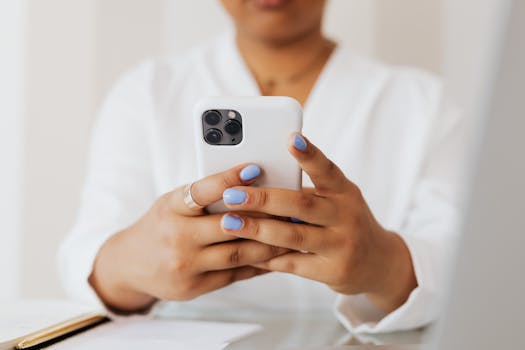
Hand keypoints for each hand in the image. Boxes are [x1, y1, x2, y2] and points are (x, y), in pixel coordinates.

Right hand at [89, 164, 285, 312]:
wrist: (130, 265)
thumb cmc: (160, 225)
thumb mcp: (172, 203)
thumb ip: (203, 197)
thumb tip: (248, 185)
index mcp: (170, 208)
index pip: (201, 191)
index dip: (228, 179)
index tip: (254, 168)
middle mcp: (176, 237)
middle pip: (228, 225)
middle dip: (264, 217)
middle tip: (291, 208)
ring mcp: (185, 266)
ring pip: (238, 253)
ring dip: (269, 244)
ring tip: (292, 233)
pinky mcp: (194, 287)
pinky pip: (235, 275)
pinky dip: (258, 264)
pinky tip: (276, 256)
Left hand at [219, 134, 416, 311]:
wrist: (379, 264)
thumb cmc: (345, 223)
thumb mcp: (337, 201)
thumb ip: (306, 193)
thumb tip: (256, 182)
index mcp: (345, 191)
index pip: (326, 169)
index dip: (309, 154)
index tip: (291, 138)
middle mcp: (346, 216)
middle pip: (301, 204)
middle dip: (263, 198)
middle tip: (231, 193)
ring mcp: (342, 245)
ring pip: (293, 235)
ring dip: (257, 228)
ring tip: (229, 222)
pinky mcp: (333, 271)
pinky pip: (293, 263)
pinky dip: (266, 257)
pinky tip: (245, 252)